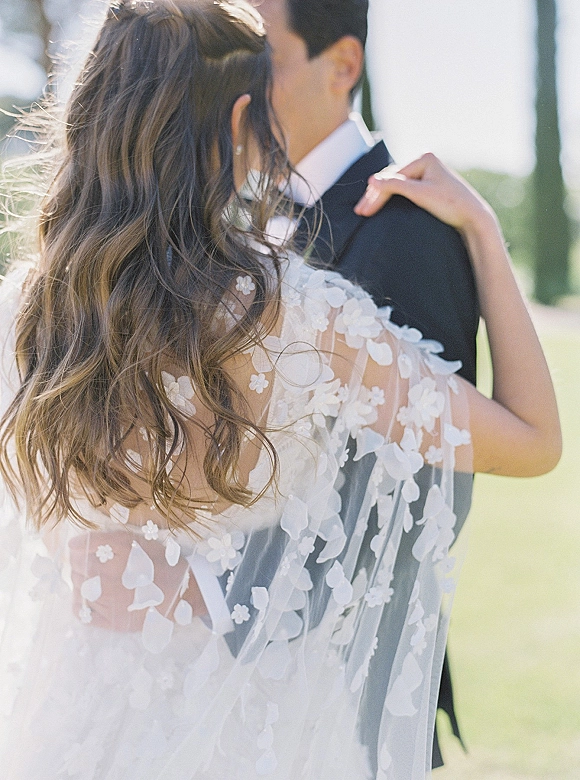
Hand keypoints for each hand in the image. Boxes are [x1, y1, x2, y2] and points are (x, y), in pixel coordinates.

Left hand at [69, 530, 206, 631]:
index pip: (78, 547)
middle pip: (75, 567)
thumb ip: (108, 540)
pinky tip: (95, 599)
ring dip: (83, 583)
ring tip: (100, 583)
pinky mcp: (111, 621)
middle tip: (98, 567)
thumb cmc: (160, 563)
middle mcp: (111, 573)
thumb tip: (75, 546)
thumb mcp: (138, 541)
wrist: (182, 594)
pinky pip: (82, 611)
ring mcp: (109, 599)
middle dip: (82, 565)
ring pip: (78, 588)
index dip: (78, 547)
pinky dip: (83, 604)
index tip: (82, 549)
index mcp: (121, 549)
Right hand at [354, 153, 495, 234]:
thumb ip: (395, 186)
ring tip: (367, 210)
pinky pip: (405, 189)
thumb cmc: (451, 205)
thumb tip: (371, 180)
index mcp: (424, 157)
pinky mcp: (430, 185)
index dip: (376, 195)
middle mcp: (426, 161)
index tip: (363, 212)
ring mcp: (428, 173)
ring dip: (381, 197)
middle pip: (393, 179)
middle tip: (360, 212)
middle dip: (376, 196)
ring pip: (397, 185)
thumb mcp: (420, 195)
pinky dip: (392, 198)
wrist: (473, 217)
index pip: (392, 177)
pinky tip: (382, 205)